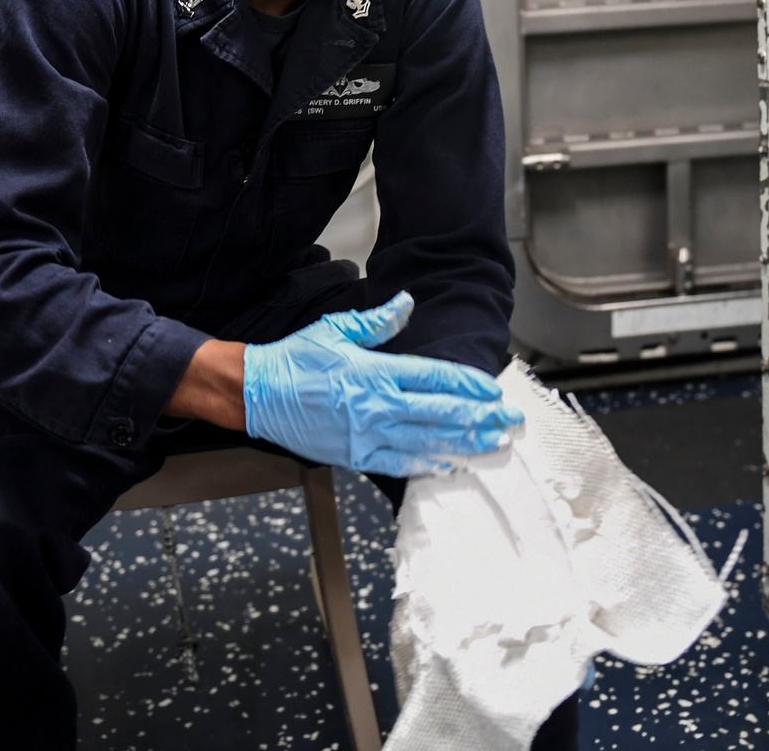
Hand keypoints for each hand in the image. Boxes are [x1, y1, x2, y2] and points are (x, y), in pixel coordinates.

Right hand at [242, 291, 523, 476]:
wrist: (258, 394)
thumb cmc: (295, 360)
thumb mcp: (336, 329)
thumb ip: (377, 322)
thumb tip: (407, 304)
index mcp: (375, 372)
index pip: (434, 377)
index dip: (467, 385)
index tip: (492, 390)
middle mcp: (376, 406)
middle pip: (440, 414)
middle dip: (480, 418)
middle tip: (509, 421)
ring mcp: (367, 435)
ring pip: (427, 443)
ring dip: (464, 444)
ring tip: (492, 445)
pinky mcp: (355, 455)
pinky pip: (398, 464)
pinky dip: (427, 464)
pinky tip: (450, 464)